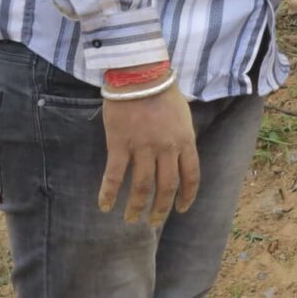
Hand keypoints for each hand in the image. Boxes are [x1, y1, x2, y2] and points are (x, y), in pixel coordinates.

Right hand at [99, 85, 200, 224]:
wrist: (140, 75)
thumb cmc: (163, 92)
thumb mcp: (183, 116)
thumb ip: (182, 139)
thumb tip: (179, 158)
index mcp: (186, 141)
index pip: (191, 176)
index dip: (187, 196)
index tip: (181, 209)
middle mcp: (167, 148)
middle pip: (166, 186)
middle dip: (161, 208)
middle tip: (153, 222)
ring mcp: (143, 148)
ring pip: (142, 186)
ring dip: (136, 206)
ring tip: (131, 219)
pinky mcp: (120, 145)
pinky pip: (114, 176)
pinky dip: (109, 193)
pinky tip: (105, 206)